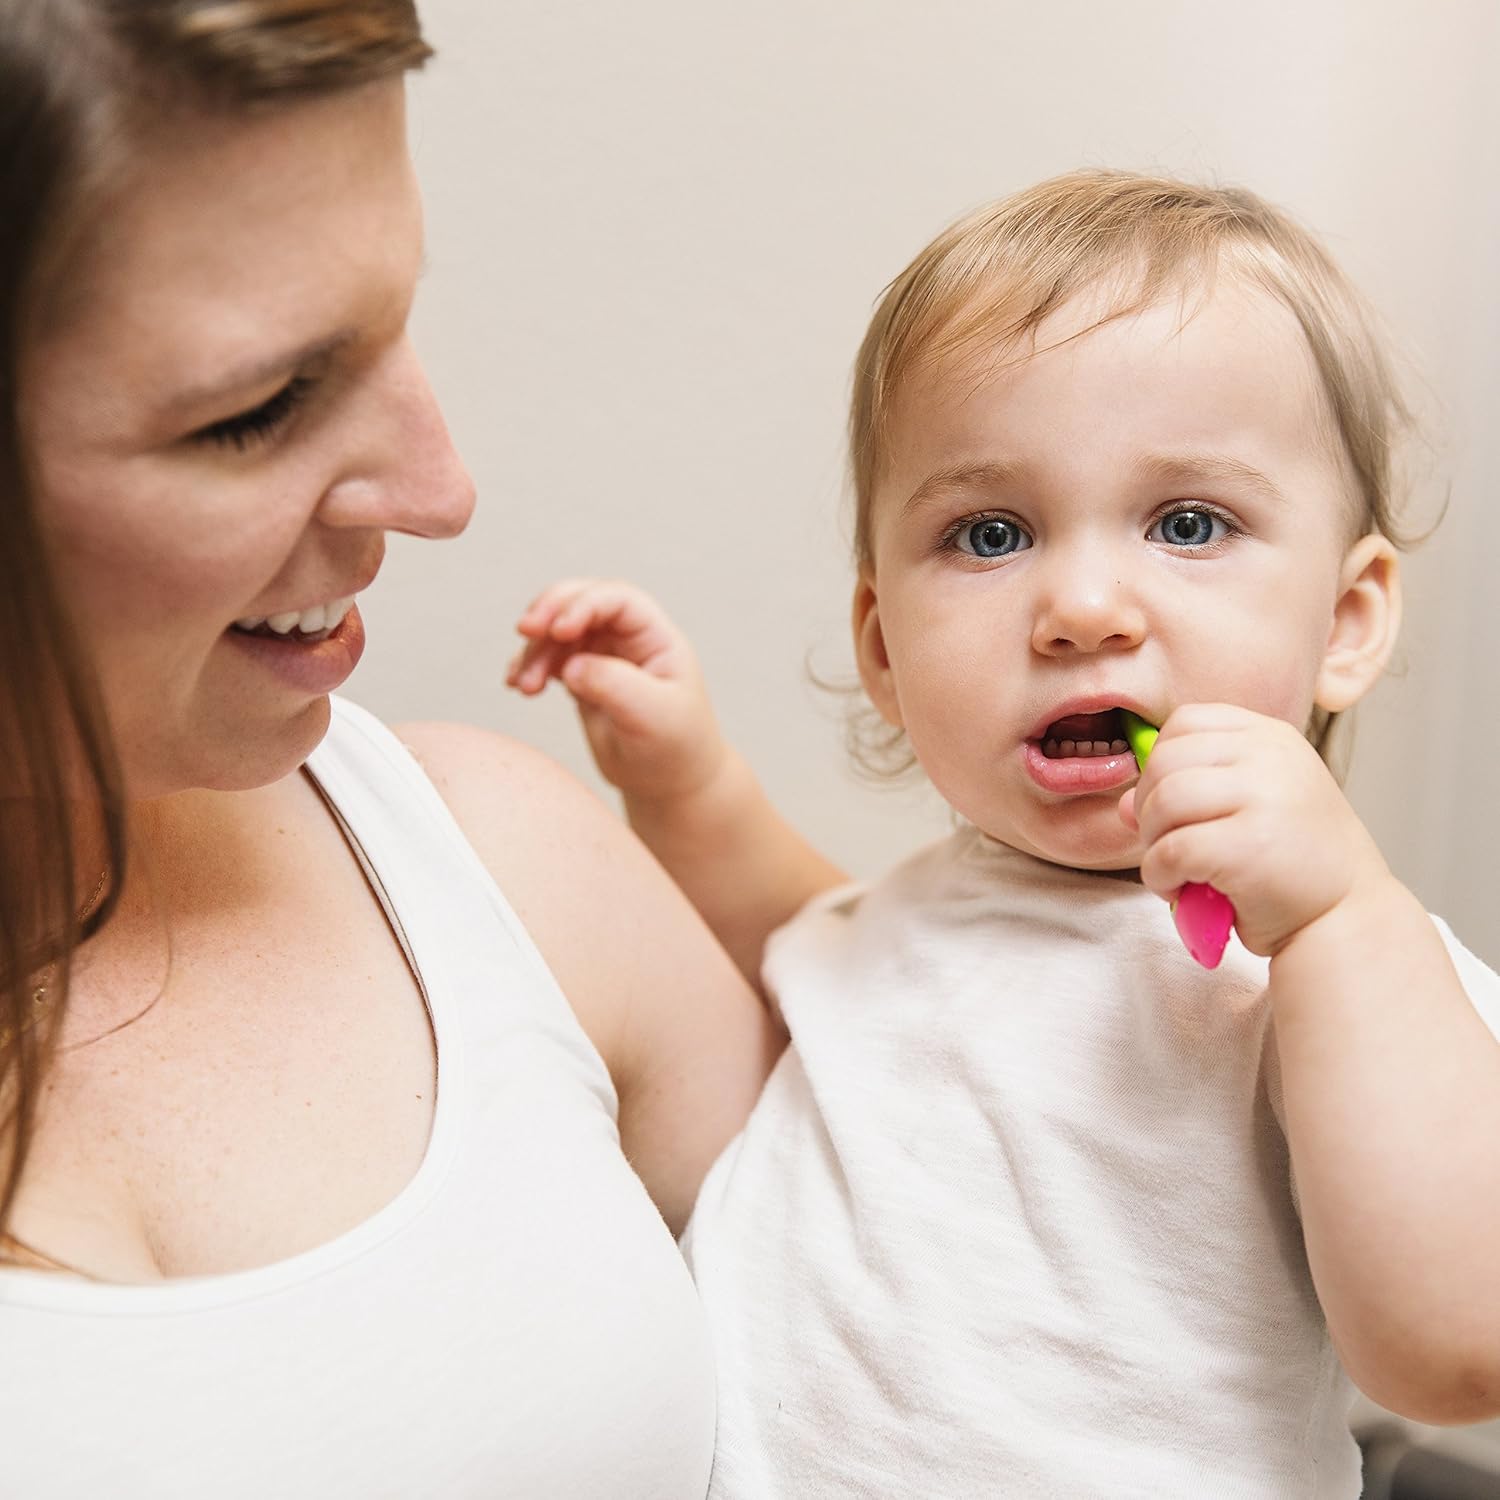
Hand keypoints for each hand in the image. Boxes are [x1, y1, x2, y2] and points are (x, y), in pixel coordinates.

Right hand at [508, 578, 728, 803]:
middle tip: (525, 630)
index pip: (617, 600)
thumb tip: (571, 665)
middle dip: (549, 611)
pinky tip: (517, 684)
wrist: (669, 783)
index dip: (584, 604)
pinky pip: (548, 657)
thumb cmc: (676, 748)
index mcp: (656, 637)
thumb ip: (614, 685)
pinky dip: (529, 665)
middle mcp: (629, 638)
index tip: (558, 631)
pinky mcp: (582, 677)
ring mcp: (603, 655)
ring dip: (534, 649)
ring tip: (524, 686)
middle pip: (582, 601)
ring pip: (558, 631)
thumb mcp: (653, 716)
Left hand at [1118, 703, 1391, 957]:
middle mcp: (1270, 757)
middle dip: (1148, 807)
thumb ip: (1189, 792)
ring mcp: (1264, 797)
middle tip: (1166, 844)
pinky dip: (1159, 874)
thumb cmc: (1291, 863)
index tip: (1173, 805)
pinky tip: (1179, 889)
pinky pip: (1171, 849)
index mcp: (1271, 737)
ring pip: (1163, 802)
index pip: (1185, 723)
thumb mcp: (1248, 809)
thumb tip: (1124, 803)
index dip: (1161, 764)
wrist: (1348, 916)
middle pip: (1165, 761)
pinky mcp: (1249, 844)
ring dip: (1152, 843)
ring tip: (1173, 869)